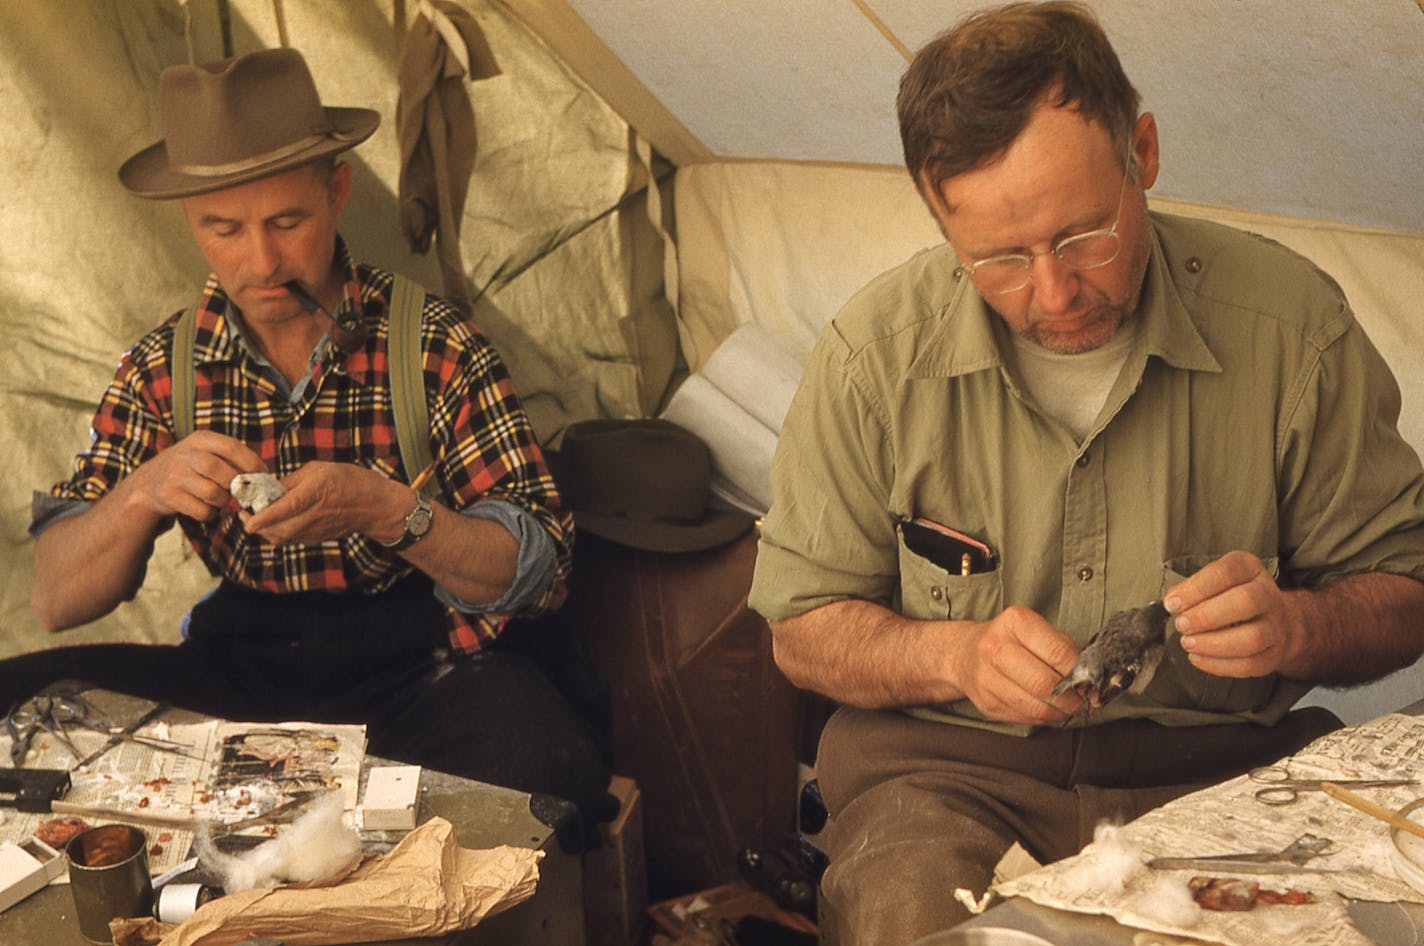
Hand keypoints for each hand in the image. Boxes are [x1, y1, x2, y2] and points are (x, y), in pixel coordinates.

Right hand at [131, 431, 266, 522]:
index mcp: (200, 439)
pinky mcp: (169, 497)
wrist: (147, 485)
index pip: (232, 447)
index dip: (253, 463)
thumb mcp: (205, 452)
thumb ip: (231, 459)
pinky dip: (211, 514)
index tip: (264, 476)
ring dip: (225, 502)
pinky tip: (208, 510)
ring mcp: (175, 475)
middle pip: (221, 471)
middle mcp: (185, 454)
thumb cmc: (190, 468)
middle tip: (244, 493)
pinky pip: (202, 510)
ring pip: (213, 493)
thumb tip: (265, 476)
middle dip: (238, 486)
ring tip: (224, 502)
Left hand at [241, 461, 403, 544]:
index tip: (246, 518)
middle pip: (278, 529)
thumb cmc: (349, 481)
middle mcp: (314, 513)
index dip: (264, 515)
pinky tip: (273, 522)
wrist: (375, 507)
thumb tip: (266, 488)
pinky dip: (276, 533)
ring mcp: (316, 530)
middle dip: (256, 525)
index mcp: (316, 491)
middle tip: (243, 513)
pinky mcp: (316, 538)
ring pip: (281, 538)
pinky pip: (290, 539)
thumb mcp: (319, 469)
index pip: (286, 507)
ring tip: (254, 518)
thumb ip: (291, 480)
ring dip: (264, 530)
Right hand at [949, 605, 1084, 723]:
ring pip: (1036, 707)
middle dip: (1072, 699)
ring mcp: (987, 677)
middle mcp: (995, 647)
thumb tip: (1090, 681)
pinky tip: (1048, 709)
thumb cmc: (1011, 640)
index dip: (1081, 673)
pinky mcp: (986, 703)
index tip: (1091, 682)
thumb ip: (1064, 651)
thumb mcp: (1037, 630)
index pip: (1058, 653)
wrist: (966, 653)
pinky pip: (1025, 717)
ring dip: (1060, 712)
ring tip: (1068, 708)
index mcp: (1015, 622)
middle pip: (1045, 684)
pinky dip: (1043, 717)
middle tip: (1083, 701)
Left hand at [1164, 550, 1296, 677]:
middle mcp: (1268, 594)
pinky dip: (1219, 665)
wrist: (1270, 619)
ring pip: (1252, 638)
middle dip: (1206, 616)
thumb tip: (1174, 603)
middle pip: (1246, 602)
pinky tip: (1197, 657)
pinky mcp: (1273, 653)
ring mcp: (1275, 625)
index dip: (1196, 588)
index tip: (1172, 603)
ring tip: (1188, 643)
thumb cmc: (1230, 596)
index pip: (1226, 572)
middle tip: (1181, 624)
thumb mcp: (1213, 581)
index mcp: (1249, 569)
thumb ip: (1192, 589)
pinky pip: (1250, 664)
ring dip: (1213, 644)